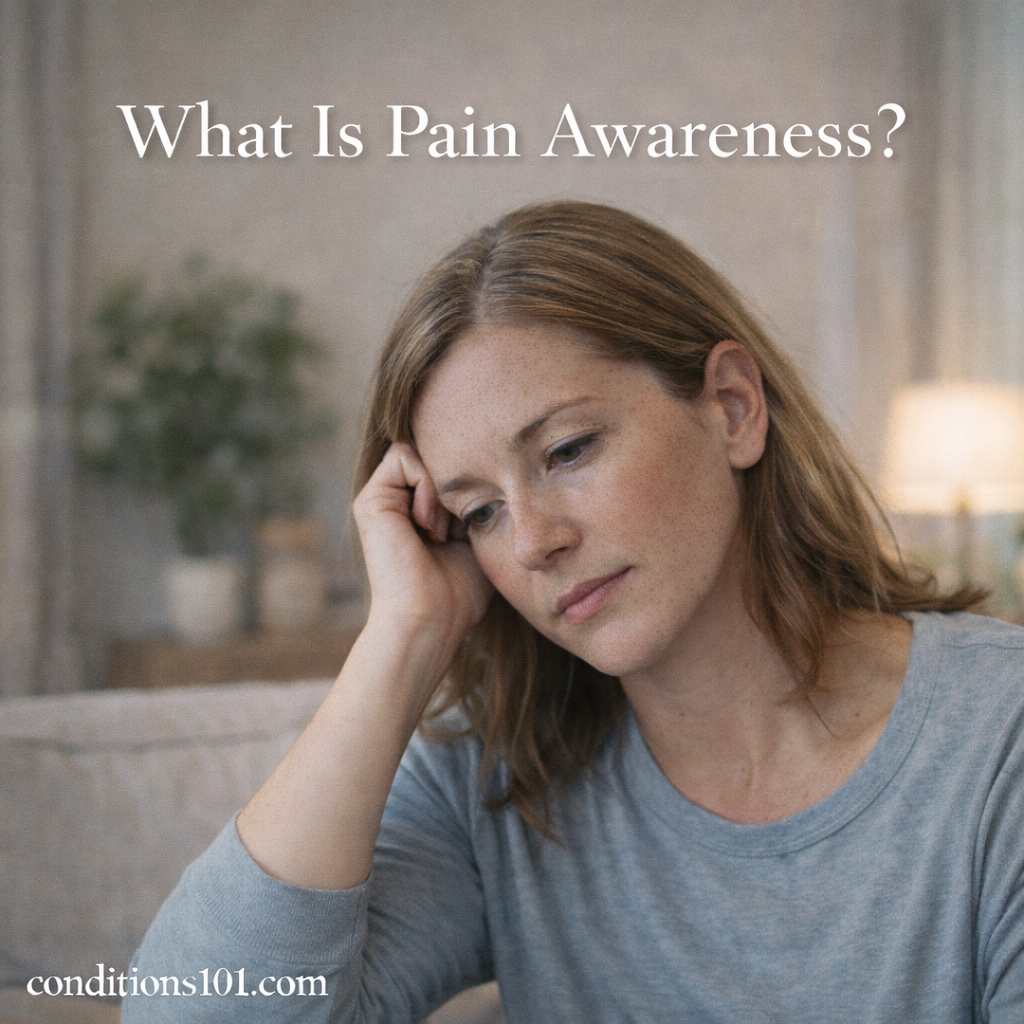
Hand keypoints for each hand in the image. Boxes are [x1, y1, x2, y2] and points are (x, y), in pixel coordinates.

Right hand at [353, 441, 493, 651]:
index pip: (448, 467)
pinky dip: (426, 483)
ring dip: (441, 486)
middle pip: (435, 455)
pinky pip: (404, 456)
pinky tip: (429, 524)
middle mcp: (398, 503)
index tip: (471, 525)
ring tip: (442, 530)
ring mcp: (382, 500)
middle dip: (456, 483)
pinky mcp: (370, 500)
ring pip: (420, 450)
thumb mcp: (476, 537)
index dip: (468, 483)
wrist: (430, 619)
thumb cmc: (459, 592)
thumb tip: (493, 468)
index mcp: (418, 512)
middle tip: (458, 527)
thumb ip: (477, 503)